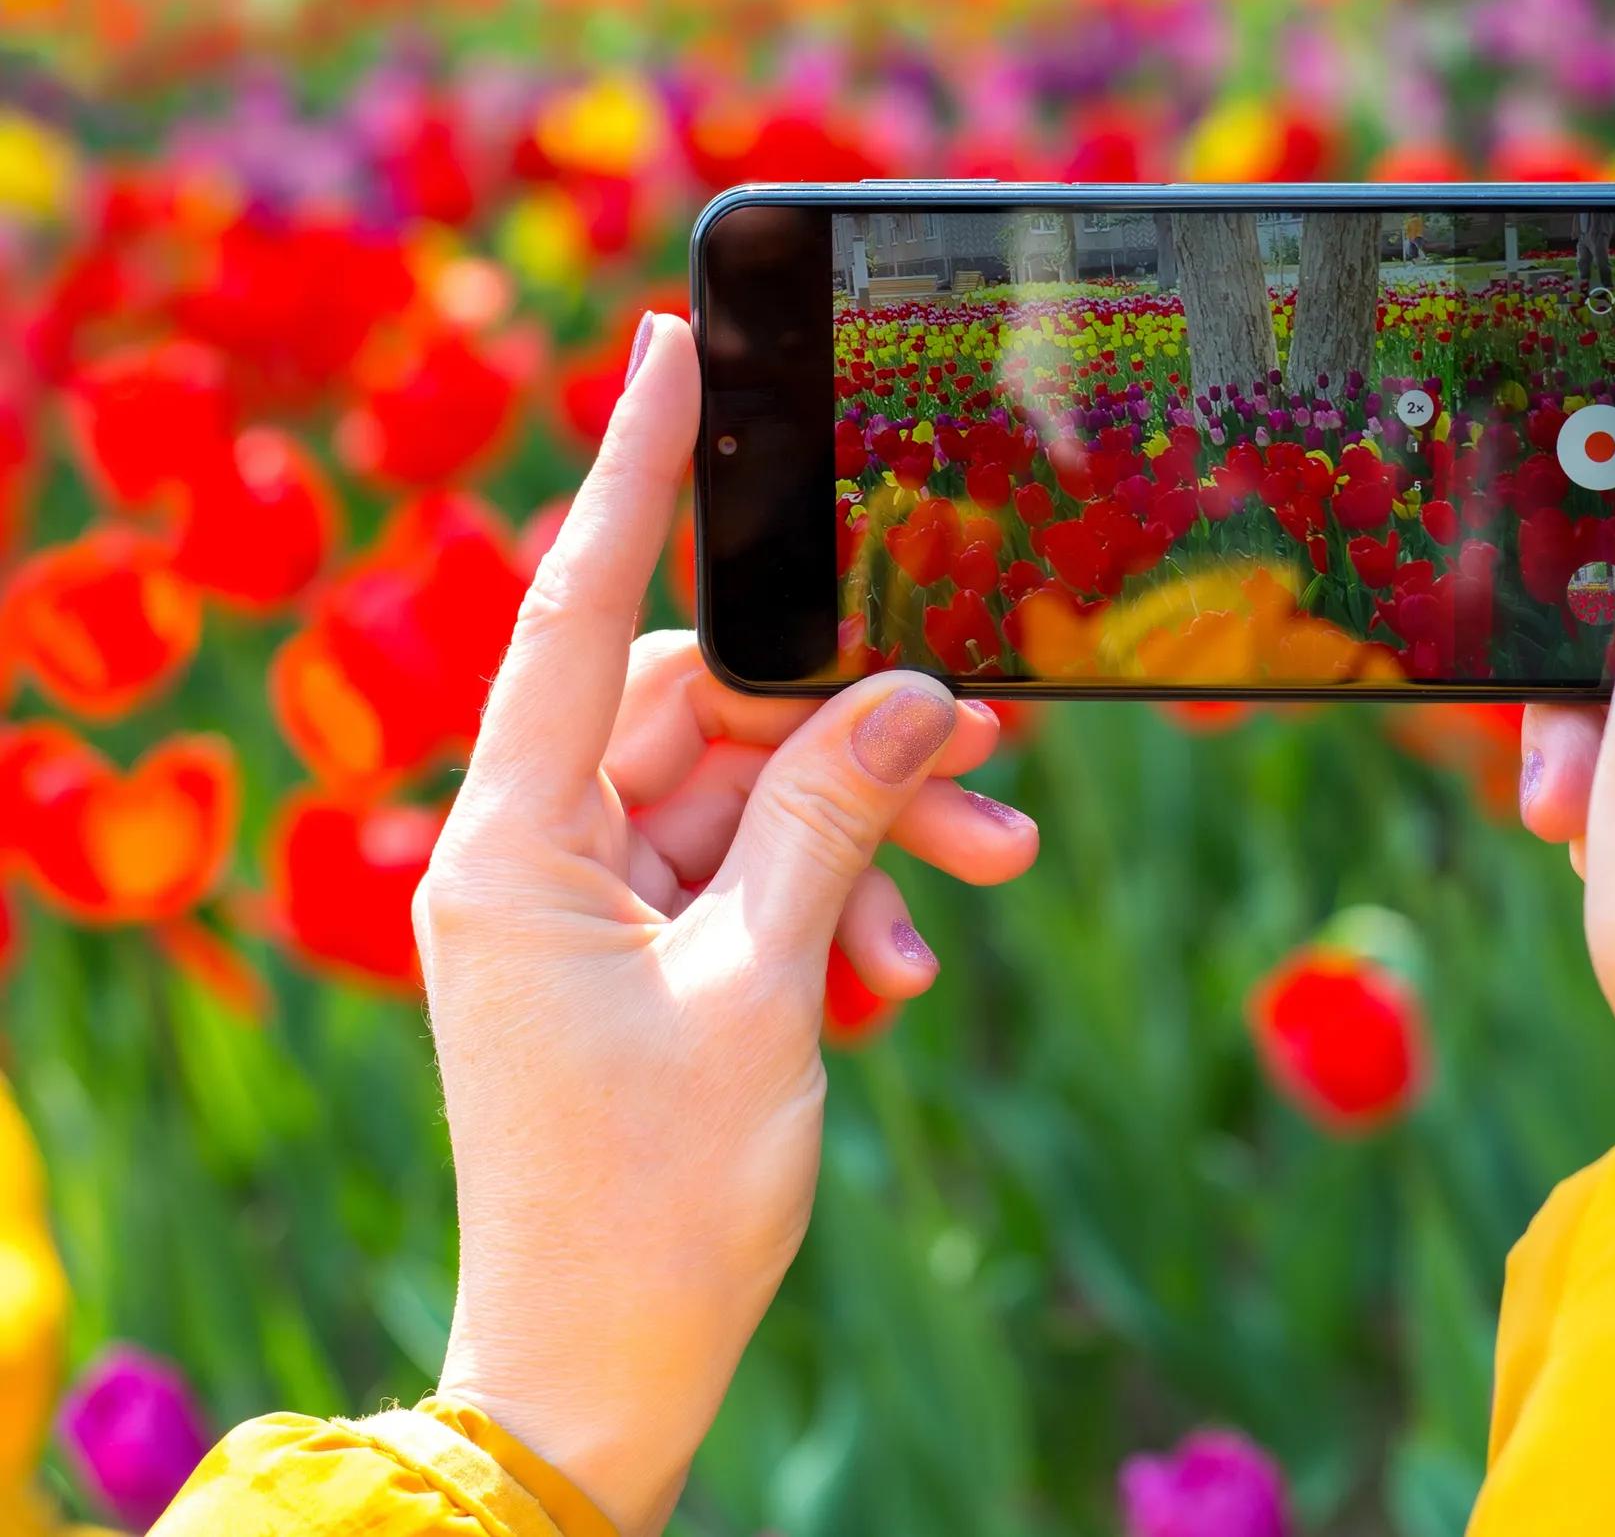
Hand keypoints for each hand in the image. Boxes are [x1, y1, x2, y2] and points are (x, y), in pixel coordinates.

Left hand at [416, 315, 1039, 1533]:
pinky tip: (902, 971)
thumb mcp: (765, 992)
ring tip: (988, 878)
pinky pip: (751, 873)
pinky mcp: (639, 952)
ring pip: (751, 794)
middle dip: (859, 737)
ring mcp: (587, 903)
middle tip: (995, 759)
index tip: (672, 350)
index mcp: (513, 844)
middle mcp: (536, 851)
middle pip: (714, 713)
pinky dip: (834, 902)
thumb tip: (916, 691)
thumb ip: (835, 821)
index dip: (633, 474)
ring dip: (869, 831)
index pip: (582, 615)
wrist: (603, 1370)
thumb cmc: (654, 1204)